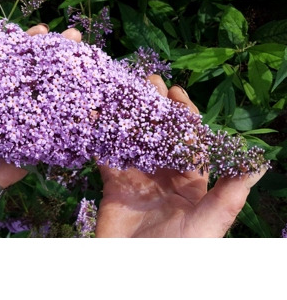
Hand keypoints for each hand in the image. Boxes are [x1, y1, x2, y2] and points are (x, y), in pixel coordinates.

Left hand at [0, 24, 81, 188]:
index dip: (31, 41)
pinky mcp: (46, 131)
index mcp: (3, 82)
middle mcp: (23, 93)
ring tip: (90, 60)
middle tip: (75, 38)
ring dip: (75, 74)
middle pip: (45, 67)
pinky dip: (80, 108)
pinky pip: (65, 118)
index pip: (19, 55)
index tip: (42, 31)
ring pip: (58, 88)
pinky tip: (95, 99)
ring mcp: (37, 111)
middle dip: (61, 51)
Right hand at [95, 75, 265, 237]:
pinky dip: (100, 136)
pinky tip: (95, 116)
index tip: (176, 92)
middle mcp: (164, 175)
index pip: (189, 140)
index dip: (184, 115)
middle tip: (148, 81)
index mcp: (190, 181)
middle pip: (160, 134)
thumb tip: (259, 162)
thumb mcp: (210, 221)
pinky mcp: (114, 186)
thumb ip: (231, 192)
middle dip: (155, 107)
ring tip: (122, 91)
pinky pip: (106, 157)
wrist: (136, 274)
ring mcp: (138, 180)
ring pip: (133, 140)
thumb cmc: (181, 251)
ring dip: (128, 116)